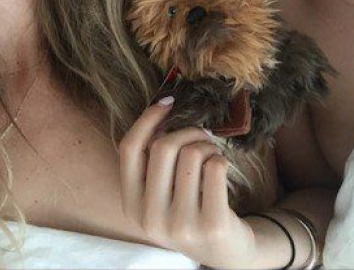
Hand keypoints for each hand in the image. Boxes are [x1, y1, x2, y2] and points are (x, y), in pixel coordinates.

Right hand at [118, 98, 256, 268]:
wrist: (224, 252)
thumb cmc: (191, 210)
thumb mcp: (161, 194)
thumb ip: (154, 162)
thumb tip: (163, 107)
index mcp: (132, 206)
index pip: (129, 150)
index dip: (147, 119)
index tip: (168, 102)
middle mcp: (151, 219)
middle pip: (164, 147)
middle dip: (188, 131)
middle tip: (203, 135)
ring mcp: (180, 225)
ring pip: (192, 155)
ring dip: (208, 146)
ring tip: (212, 157)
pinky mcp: (211, 225)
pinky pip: (215, 167)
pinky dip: (221, 159)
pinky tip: (221, 170)